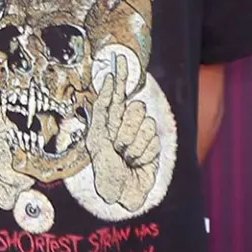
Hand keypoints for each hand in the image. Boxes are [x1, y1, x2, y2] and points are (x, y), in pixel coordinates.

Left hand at [87, 57, 159, 210]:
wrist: (122, 192)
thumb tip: (112, 84)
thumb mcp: (98, 141)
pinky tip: (137, 162)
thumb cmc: (105, 170)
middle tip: (117, 148)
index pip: (115, 94)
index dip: (119, 76)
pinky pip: (152, 139)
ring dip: (133, 144)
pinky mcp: (151, 144)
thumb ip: (105, 113)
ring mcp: (138, 133)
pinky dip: (144, 153)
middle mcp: (122, 123)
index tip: (119, 59)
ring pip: (144, 123)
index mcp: (105, 120)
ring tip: (125, 157)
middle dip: (124, 130)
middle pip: (132, 108)